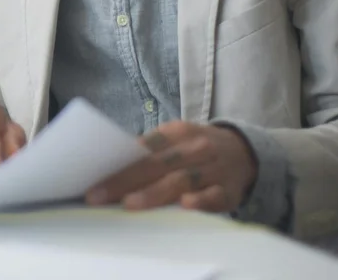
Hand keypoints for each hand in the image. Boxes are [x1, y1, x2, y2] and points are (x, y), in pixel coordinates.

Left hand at [86, 121, 256, 212]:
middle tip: (98, 196)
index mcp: (177, 132)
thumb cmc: (196, 149)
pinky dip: (201, 200)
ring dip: (154, 193)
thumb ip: (149, 151)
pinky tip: (186, 205)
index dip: (118, 164)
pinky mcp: (228, 191)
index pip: (143, 148)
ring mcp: (212, 169)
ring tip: (129, 204)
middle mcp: (194, 148)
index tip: (93, 179)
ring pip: (181, 180)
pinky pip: (214, 195)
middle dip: (124, 181)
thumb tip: (109, 165)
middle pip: (156, 165)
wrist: (245, 152)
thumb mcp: (176, 140)